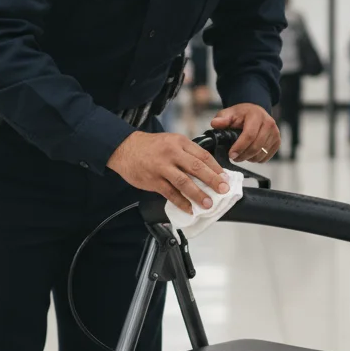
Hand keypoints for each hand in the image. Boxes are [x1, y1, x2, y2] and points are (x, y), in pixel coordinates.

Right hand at [108, 132, 229, 213]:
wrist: (125, 148)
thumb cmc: (150, 146)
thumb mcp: (171, 142)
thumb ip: (186, 153)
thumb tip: (206, 171)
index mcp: (180, 142)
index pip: (203, 155)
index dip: (216, 168)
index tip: (225, 177)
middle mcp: (172, 153)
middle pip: (197, 167)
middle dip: (212, 180)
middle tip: (223, 190)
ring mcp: (162, 167)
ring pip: (184, 182)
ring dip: (198, 194)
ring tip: (207, 204)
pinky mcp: (153, 180)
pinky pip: (170, 193)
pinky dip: (181, 202)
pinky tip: (189, 208)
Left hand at [211, 103, 280, 162]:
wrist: (255, 112)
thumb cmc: (241, 114)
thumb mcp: (229, 113)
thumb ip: (221, 119)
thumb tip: (215, 124)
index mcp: (256, 115)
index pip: (249, 135)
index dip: (239, 147)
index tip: (231, 154)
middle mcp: (269, 123)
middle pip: (256, 146)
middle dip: (243, 155)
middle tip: (234, 157)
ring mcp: (275, 133)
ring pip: (261, 153)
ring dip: (249, 158)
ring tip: (241, 154)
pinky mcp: (277, 141)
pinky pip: (266, 156)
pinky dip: (257, 159)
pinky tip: (250, 153)